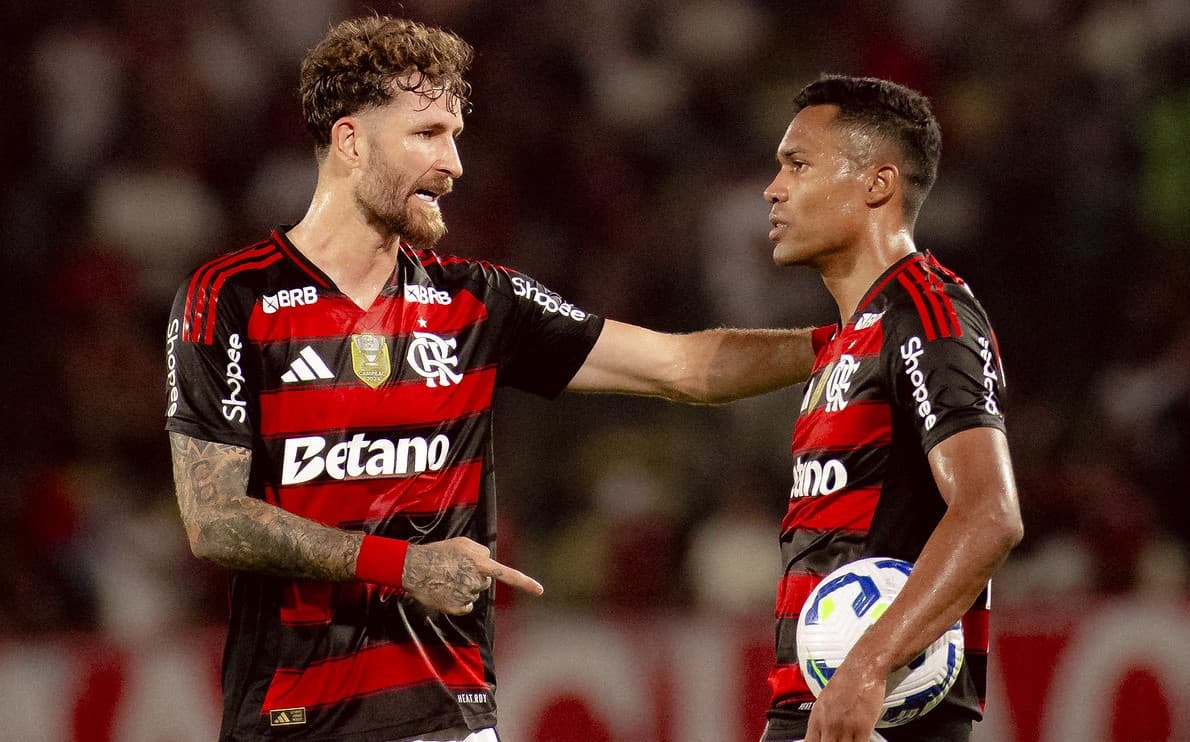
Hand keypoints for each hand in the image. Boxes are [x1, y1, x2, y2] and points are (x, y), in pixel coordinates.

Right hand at [402, 537, 542, 614]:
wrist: (414, 568)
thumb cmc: (438, 552)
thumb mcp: (461, 543)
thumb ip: (480, 551)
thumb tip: (489, 560)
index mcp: (480, 563)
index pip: (508, 574)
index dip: (525, 583)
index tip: (540, 591)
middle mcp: (476, 580)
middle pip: (485, 582)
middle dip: (476, 576)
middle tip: (457, 569)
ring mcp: (467, 595)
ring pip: (475, 593)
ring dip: (465, 587)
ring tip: (448, 578)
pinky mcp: (457, 608)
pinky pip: (466, 606)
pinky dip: (459, 601)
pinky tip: (447, 591)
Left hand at [804, 659, 885, 741]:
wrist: (861, 669)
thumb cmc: (844, 682)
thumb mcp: (823, 702)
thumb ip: (821, 722)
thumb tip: (820, 736)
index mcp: (816, 719)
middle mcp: (828, 726)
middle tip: (837, 741)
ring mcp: (845, 729)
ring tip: (848, 740)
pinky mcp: (862, 729)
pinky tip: (860, 740)